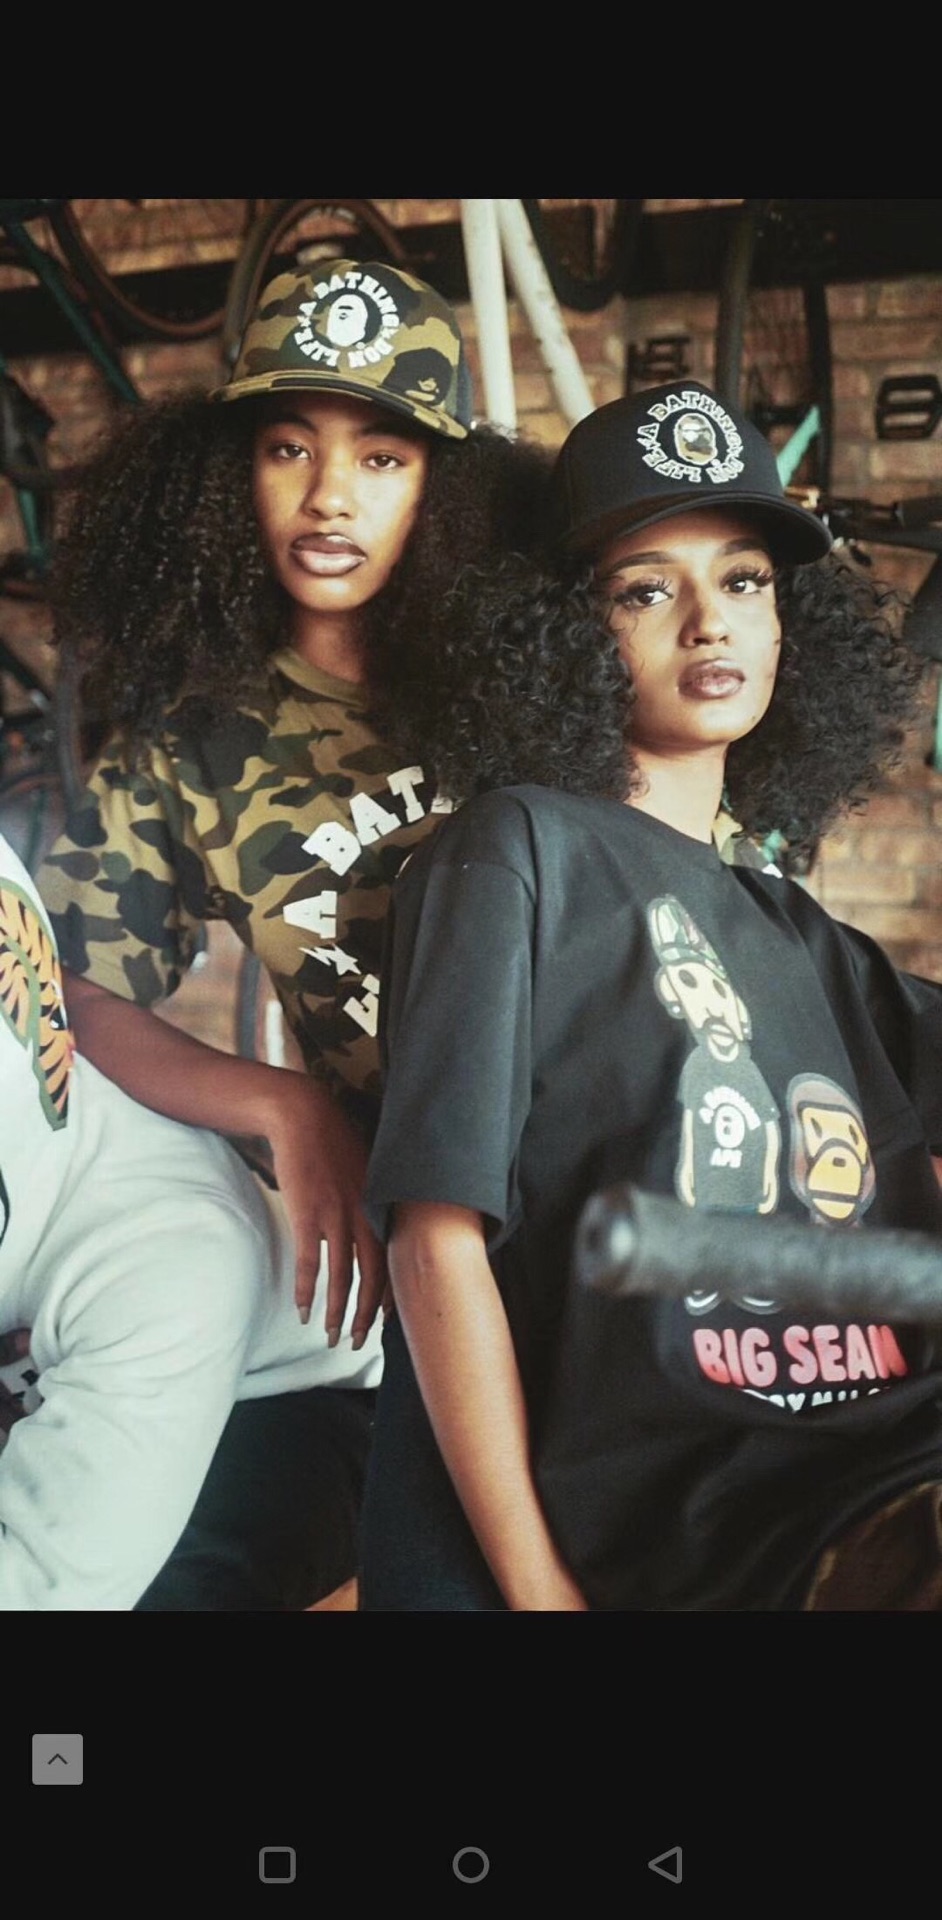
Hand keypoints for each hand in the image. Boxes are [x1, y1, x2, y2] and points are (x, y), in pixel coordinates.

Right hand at [263, 1072, 386, 1340]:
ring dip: (337, 1312)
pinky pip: (309, 1264)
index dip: (389, 1295)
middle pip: (373, 1277)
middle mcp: (365, 1215)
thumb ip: (376, 1202)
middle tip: (360, 1342)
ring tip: (332, 1336)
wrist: (303, 1116)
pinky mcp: (307, 1215)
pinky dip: (307, 1291)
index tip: (384, 1321)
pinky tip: (304, 1310)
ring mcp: (336, 1216)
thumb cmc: (334, 1143)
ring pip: (342, 1277)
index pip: (394, 1261)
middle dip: (366, 1315)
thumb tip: (379, 1230)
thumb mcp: (369, 1170)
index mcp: (382, 1205)